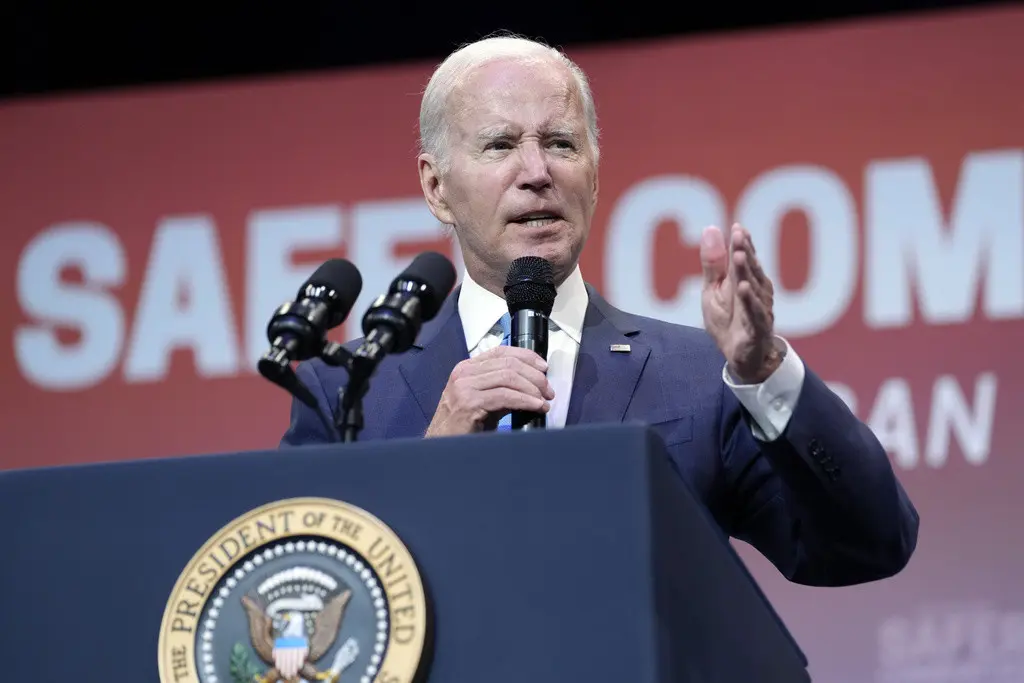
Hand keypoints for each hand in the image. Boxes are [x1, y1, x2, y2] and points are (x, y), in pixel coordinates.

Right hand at [425, 346, 553, 436]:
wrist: (444, 446)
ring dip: (532, 389)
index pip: (502, 351)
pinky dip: (525, 400)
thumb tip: (533, 384)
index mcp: (467, 368)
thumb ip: (503, 388)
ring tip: (544, 401)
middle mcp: (464, 373)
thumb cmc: (463, 426)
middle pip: (509, 364)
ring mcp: (465, 387)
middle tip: (549, 391)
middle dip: (535, 376)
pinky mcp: (469, 403)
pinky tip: (536, 407)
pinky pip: (505, 396)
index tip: (544, 368)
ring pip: (509, 377)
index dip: (527, 357)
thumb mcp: (485, 400)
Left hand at [700, 223, 779, 383]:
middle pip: (750, 269)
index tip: (737, 227)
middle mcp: (757, 291)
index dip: (742, 243)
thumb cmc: (728, 320)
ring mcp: (759, 309)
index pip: (744, 257)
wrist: (740, 357)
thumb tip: (711, 228)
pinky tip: (743, 288)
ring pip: (753, 287)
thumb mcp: (713, 290)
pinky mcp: (757, 328)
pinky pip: (754, 313)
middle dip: (745, 251)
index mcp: (746, 279)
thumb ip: (713, 263)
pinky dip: (749, 301)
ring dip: (747, 272)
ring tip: (740, 256)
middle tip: (739, 235)